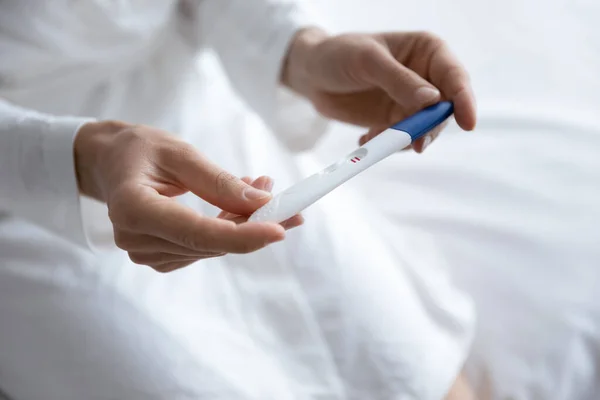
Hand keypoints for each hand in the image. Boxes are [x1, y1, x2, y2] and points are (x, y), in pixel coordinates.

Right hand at [74, 121, 301, 272]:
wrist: (112, 163)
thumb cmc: (140, 150)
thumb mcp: (180, 153)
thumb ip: (219, 181)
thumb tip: (263, 202)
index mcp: (132, 208)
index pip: (196, 232)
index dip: (241, 236)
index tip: (280, 229)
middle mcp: (135, 239)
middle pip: (210, 242)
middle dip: (255, 225)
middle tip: (291, 203)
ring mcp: (146, 253)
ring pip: (213, 247)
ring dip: (244, 223)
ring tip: (261, 187)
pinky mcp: (160, 256)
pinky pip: (205, 248)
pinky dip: (229, 229)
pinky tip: (240, 205)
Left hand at [283, 29, 476, 151]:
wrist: (310, 74)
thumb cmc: (338, 54)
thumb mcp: (367, 61)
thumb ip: (399, 80)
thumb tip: (432, 100)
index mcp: (427, 51)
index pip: (455, 76)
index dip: (464, 100)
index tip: (468, 123)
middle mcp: (425, 77)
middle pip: (444, 110)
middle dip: (429, 128)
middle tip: (412, 143)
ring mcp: (411, 101)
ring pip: (424, 129)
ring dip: (404, 140)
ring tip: (375, 138)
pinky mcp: (394, 121)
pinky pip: (402, 139)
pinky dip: (387, 144)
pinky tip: (365, 138)